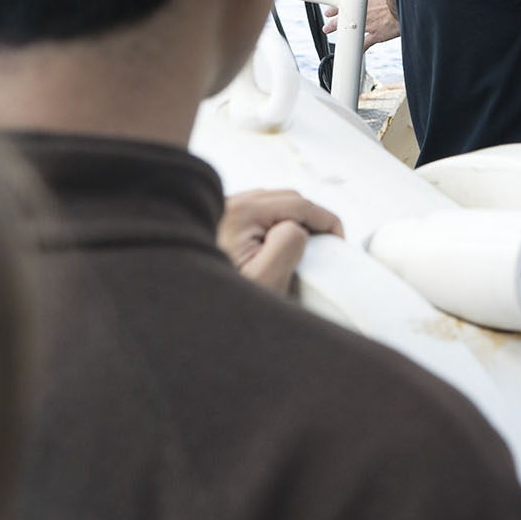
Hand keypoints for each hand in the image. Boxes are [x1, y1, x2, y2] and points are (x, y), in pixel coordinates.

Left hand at [217, 189, 343, 294]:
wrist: (180, 322)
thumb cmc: (219, 304)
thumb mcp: (264, 280)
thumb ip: (288, 244)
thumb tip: (299, 227)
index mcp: (241, 212)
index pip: (300, 203)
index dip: (328, 221)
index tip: (340, 245)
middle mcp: (227, 204)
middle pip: (286, 198)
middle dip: (311, 218)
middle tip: (324, 248)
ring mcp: (218, 211)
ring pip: (269, 203)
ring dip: (291, 219)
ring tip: (302, 248)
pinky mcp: (214, 223)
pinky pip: (253, 213)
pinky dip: (271, 223)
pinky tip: (274, 246)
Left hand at [322, 0, 399, 48]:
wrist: (406, 5)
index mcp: (366, 0)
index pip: (347, 4)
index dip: (337, 8)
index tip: (330, 10)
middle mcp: (364, 13)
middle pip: (344, 18)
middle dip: (334, 22)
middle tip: (327, 26)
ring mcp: (369, 25)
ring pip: (351, 31)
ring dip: (342, 35)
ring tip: (335, 39)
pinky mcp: (377, 35)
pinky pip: (366, 44)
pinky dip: (360, 49)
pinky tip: (355, 52)